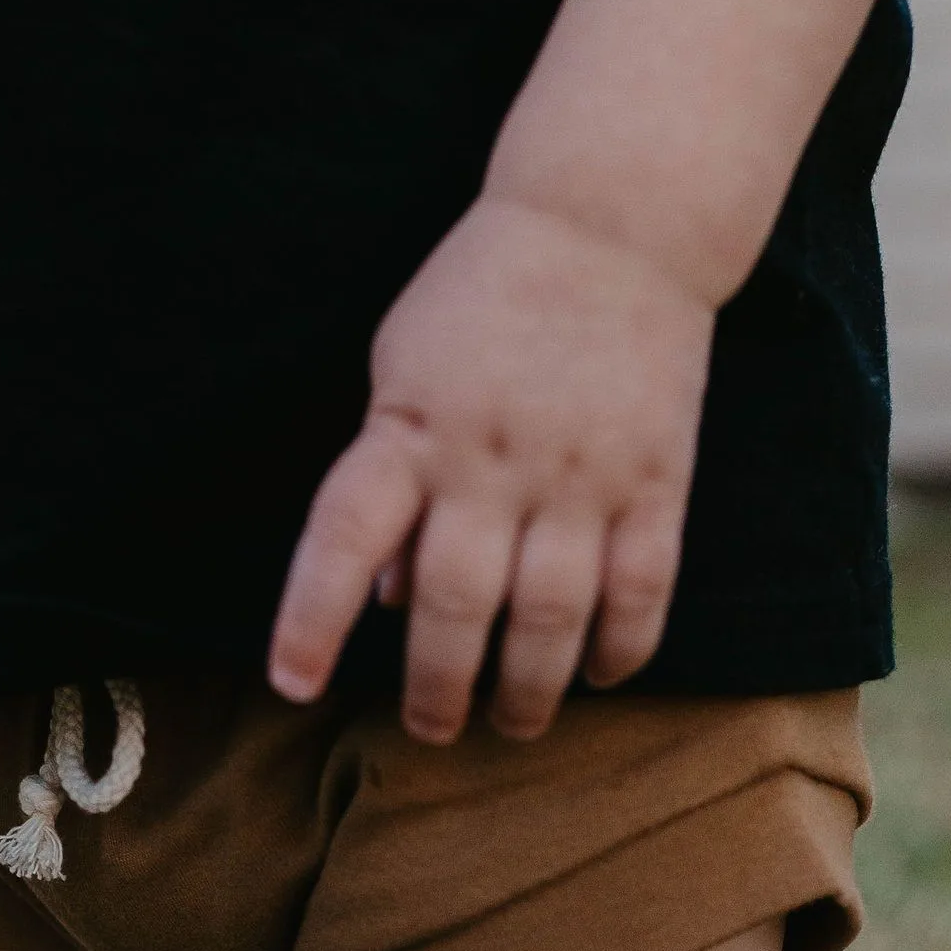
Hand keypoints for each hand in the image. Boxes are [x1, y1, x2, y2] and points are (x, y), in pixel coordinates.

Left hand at [269, 194, 714, 742]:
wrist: (612, 221)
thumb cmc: (486, 298)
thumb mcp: (403, 370)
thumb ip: (389, 480)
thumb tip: (387, 596)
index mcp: (411, 426)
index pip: (344, 535)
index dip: (312, 618)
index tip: (293, 685)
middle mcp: (491, 458)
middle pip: (456, 602)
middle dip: (438, 686)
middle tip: (433, 729)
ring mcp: (579, 474)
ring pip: (550, 615)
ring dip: (528, 690)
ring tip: (515, 723)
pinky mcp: (656, 479)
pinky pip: (641, 589)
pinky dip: (620, 648)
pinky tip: (598, 675)